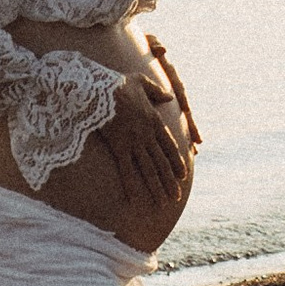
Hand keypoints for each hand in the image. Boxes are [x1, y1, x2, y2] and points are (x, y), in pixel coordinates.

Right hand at [107, 79, 191, 228]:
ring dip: (157, 187)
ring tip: (164, 203)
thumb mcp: (142, 82)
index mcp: (154, 121)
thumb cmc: (119, 84)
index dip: (176, 162)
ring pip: (149, 169)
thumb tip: (169, 96)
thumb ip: (157, 91)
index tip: (183, 175)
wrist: (101, 90)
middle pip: (162, 162)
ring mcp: (134, 143)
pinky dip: (132, 185)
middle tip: (177, 196)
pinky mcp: (119, 148)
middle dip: (170, 181)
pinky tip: (136, 199)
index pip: (169, 146)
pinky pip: (127, 170)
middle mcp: (147, 135)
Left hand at [149, 41, 202, 152]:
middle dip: (190, 126)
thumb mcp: (146, 42)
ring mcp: (165, 98)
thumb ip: (154, 43)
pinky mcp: (157, 105)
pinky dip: (172, 137)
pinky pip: (167, 122)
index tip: (186, 110)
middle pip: (183, 110)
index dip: (183, 100)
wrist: (129, 48)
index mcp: (169, 74)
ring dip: (185, 135)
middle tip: (197, 142)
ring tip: (193, 153)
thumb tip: (161, 49)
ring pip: (178, 119)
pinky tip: (180, 151)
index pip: (178, 88)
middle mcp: (170, 89)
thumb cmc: (140, 46)